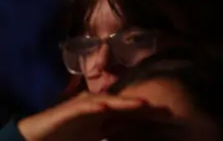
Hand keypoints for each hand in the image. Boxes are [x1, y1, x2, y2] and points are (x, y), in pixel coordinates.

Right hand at [17, 92, 167, 140]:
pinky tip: (108, 106)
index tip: (170, 119)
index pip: (132, 114)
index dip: (149, 116)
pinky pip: (86, 105)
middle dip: (145, 107)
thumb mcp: (95, 140)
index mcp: (106, 116)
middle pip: (126, 105)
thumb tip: (134, 139)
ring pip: (110, 102)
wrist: (36, 139)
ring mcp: (85, 105)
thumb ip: (114, 138)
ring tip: (143, 104)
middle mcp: (99, 106)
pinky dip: (97, 105)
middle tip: (167, 109)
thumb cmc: (66, 140)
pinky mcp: (70, 109)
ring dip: (126, 102)